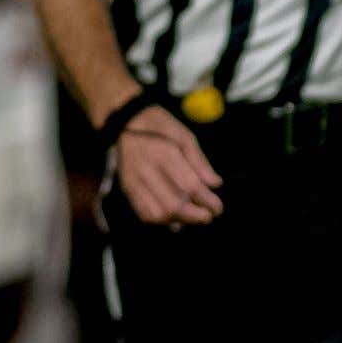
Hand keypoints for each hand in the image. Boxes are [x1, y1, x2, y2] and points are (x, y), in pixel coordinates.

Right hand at [110, 106, 224, 225]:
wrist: (123, 122)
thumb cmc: (159, 126)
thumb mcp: (184, 135)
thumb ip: (199, 161)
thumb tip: (215, 185)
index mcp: (164, 153)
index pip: (189, 186)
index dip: (207, 201)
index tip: (218, 208)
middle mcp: (147, 171)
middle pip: (172, 205)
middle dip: (194, 216)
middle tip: (207, 216)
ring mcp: (134, 182)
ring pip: (156, 214)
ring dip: (178, 220)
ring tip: (191, 216)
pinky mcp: (127, 189)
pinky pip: (144, 213)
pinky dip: (162, 219)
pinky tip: (174, 216)